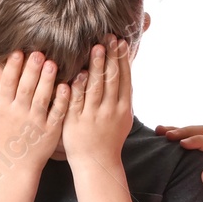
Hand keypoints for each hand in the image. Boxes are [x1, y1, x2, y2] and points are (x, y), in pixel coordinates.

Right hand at [0, 51, 68, 181]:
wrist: (17, 162)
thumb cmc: (4, 131)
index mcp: (4, 107)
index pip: (7, 83)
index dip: (12, 67)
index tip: (18, 51)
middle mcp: (19, 114)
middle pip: (25, 89)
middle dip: (31, 70)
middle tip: (39, 53)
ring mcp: (35, 123)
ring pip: (42, 99)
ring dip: (47, 81)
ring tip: (52, 64)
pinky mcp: (51, 131)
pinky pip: (56, 113)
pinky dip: (61, 100)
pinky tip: (66, 86)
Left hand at [62, 42, 132, 171]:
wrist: (96, 164)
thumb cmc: (109, 138)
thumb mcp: (122, 118)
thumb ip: (123, 96)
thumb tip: (126, 70)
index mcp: (123, 109)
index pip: (124, 79)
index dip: (123, 60)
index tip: (120, 42)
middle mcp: (110, 111)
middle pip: (112, 80)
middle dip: (111, 57)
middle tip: (108, 37)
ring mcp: (93, 117)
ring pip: (96, 88)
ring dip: (97, 66)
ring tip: (96, 47)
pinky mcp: (76, 122)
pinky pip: (77, 102)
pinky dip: (79, 87)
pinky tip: (79, 73)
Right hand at [154, 124, 202, 201]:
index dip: (197, 140)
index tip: (182, 144)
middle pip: (202, 132)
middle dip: (184, 131)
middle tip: (167, 136)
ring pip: (192, 134)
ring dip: (177, 130)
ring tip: (159, 132)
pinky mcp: (195, 159)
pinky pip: (185, 143)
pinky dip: (173, 139)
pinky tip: (159, 138)